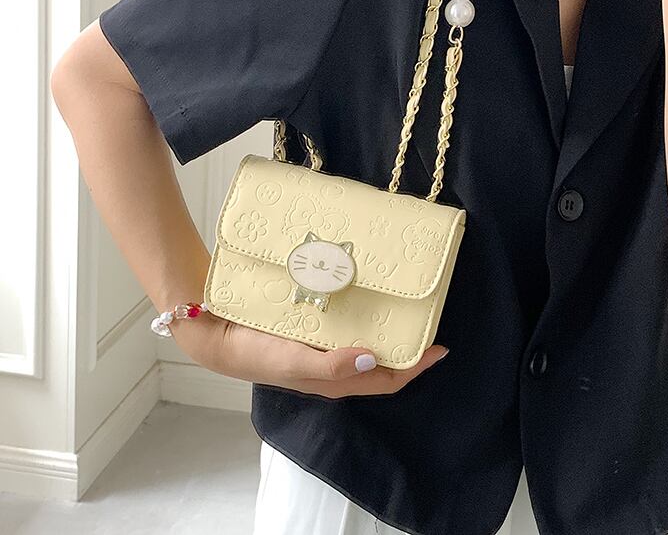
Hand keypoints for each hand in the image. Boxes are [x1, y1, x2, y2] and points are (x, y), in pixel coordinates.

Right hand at [170, 309, 448, 398]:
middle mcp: (336, 364)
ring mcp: (325, 346)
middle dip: (406, 345)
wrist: (220, 336)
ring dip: (387, 328)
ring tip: (404, 304)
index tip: (440, 346)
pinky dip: (362, 313)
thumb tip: (373, 358)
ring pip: (366, 340)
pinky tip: (366, 292)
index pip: (386, 378)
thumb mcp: (296, 364)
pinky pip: (346, 323)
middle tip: (425, 318)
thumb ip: (333, 365)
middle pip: (381, 360)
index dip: (415, 366)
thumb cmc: (259, 353)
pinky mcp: (312, 328)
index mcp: (337, 380)